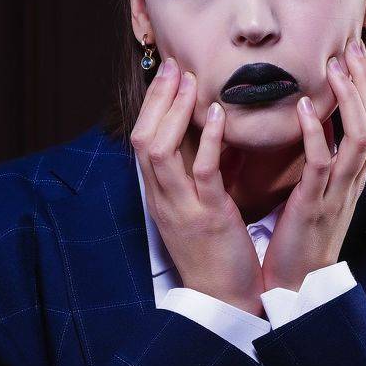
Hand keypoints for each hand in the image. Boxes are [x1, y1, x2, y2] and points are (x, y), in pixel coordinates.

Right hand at [131, 57, 265, 315]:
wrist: (223, 299)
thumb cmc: (216, 252)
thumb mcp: (203, 206)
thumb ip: (205, 171)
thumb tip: (215, 133)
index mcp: (160, 194)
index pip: (143, 139)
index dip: (153, 104)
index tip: (169, 74)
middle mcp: (162, 198)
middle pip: (142, 138)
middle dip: (157, 98)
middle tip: (175, 66)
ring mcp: (182, 207)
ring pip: (160, 150)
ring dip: (173, 111)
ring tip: (189, 82)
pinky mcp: (208, 218)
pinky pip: (201, 172)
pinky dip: (207, 139)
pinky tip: (216, 114)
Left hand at [260, 35, 365, 293]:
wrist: (295, 288)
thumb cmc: (298, 239)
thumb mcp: (314, 193)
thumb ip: (319, 158)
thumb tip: (314, 122)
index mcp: (352, 175)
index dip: (365, 86)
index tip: (351, 54)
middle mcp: (352, 180)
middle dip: (364, 82)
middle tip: (349, 47)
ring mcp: (337, 192)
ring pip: (358, 137)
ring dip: (348, 97)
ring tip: (335, 65)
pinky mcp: (314, 205)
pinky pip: (321, 163)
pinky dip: (315, 131)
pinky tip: (303, 107)